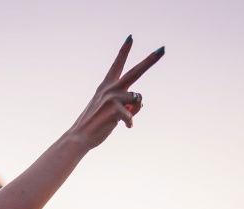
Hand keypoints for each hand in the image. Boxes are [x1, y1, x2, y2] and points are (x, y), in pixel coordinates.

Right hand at [66, 36, 164, 150]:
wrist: (80, 136)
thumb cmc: (96, 123)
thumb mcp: (111, 109)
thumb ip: (127, 103)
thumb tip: (140, 103)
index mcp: (106, 85)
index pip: (117, 64)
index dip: (124, 50)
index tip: (131, 37)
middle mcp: (110, 88)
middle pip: (135, 72)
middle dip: (150, 60)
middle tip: (163, 49)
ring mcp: (112, 98)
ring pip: (138, 98)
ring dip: (134, 109)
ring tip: (122, 117)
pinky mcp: (115, 110)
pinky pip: (132, 115)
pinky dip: (129, 122)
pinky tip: (124, 127)